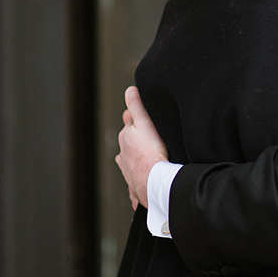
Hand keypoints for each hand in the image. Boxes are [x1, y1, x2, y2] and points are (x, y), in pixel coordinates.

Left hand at [115, 86, 167, 210]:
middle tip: (151, 137)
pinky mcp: (135, 187)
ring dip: (138, 160)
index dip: (137, 119)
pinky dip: (141, 180)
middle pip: (129, 143)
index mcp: (125, 138)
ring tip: (150, 158)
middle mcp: (123, 155)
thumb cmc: (152, 152)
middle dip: (138, 140)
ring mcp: (128, 172)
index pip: (129, 123)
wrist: (155, 181)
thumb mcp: (144, 122)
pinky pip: (138, 182)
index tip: (145, 118)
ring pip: (131, 163)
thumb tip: (129, 89)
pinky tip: (148, 181)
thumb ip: (136, 105)